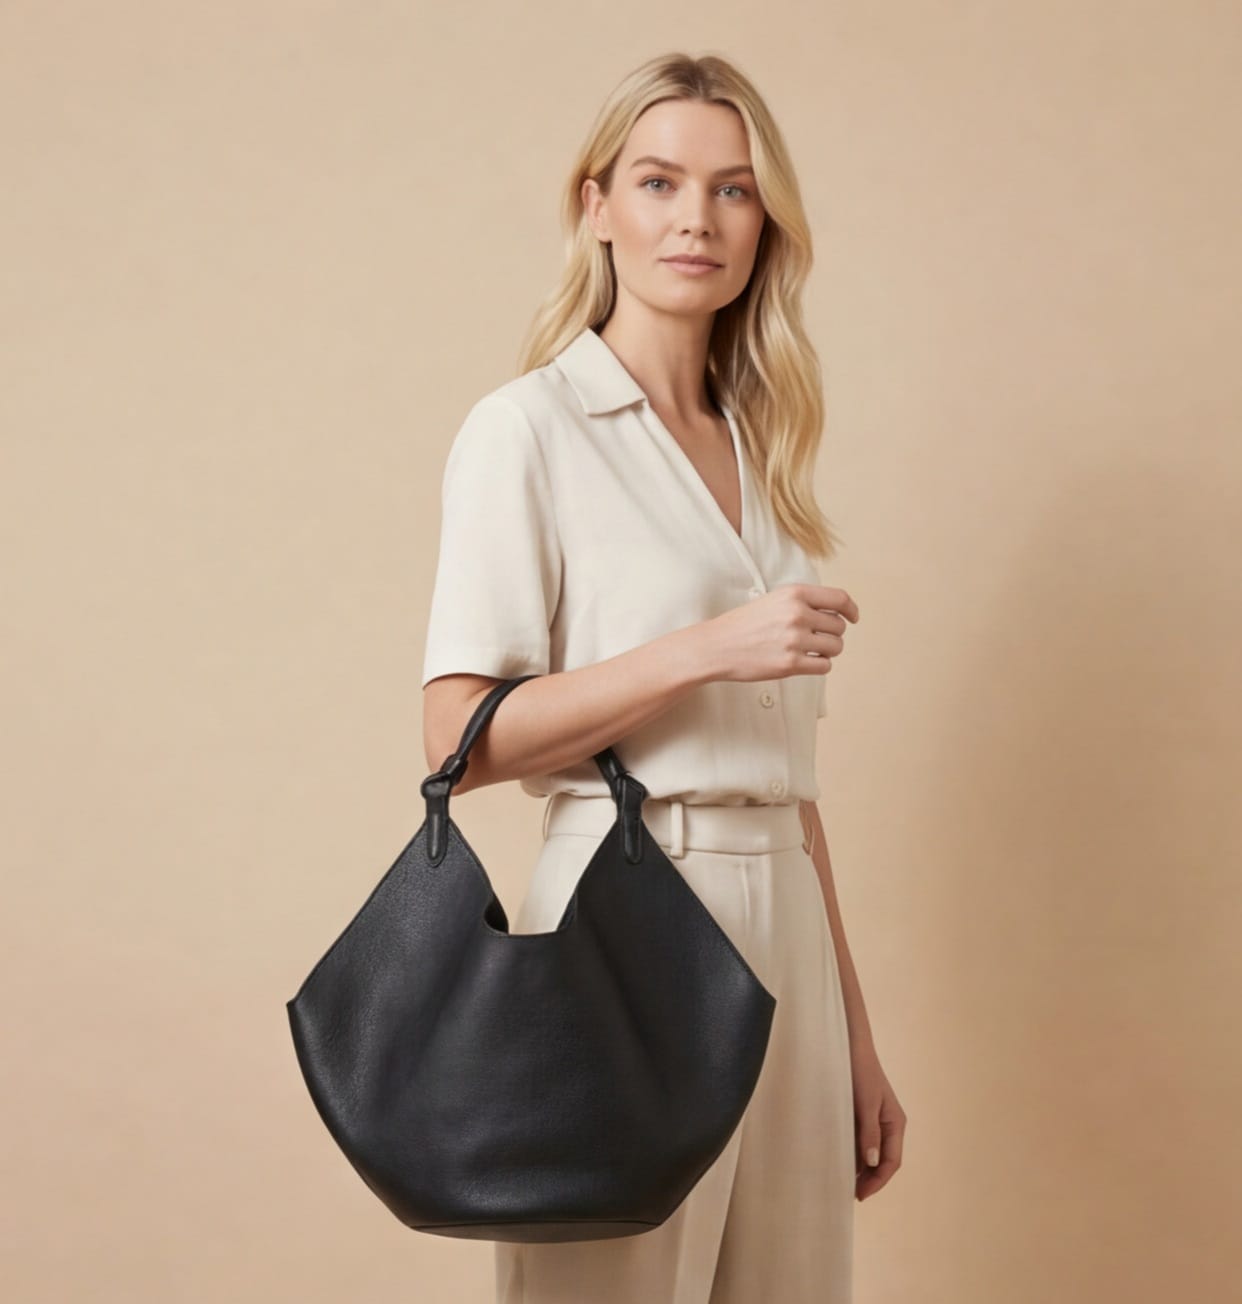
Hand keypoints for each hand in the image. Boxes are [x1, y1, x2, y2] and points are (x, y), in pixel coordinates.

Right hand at [703, 583, 858, 684]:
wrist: (717, 646)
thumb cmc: (745, 624)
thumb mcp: (774, 600)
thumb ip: (803, 602)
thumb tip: (839, 613)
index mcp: (794, 594)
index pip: (839, 598)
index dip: (851, 609)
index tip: (853, 618)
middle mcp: (797, 614)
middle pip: (839, 626)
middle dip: (833, 634)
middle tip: (816, 638)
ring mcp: (794, 639)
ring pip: (836, 647)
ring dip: (828, 651)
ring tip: (809, 650)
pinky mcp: (791, 664)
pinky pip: (824, 666)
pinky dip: (820, 665)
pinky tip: (805, 662)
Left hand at [850, 1039, 906, 1201]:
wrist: (850, 1044)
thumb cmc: (860, 1071)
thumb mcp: (865, 1103)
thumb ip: (869, 1133)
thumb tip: (873, 1164)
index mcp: (895, 1123)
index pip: (892, 1162)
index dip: (878, 1181)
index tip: (860, 1194)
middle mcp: (888, 1124)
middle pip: (884, 1161)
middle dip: (870, 1179)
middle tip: (850, 1193)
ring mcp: (876, 1119)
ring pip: (872, 1152)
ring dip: (861, 1168)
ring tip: (844, 1181)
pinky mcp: (862, 1114)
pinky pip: (862, 1140)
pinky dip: (854, 1153)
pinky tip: (841, 1159)